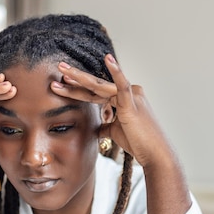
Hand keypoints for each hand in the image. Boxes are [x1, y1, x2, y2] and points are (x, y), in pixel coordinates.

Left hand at [51, 55, 190, 213]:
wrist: (154, 154)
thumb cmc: (138, 143)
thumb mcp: (115, 132)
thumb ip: (106, 126)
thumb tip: (96, 127)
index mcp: (121, 99)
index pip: (94, 92)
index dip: (77, 88)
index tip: (61, 83)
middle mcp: (127, 93)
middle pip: (95, 85)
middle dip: (75, 77)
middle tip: (59, 67)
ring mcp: (130, 96)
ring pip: (100, 86)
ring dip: (80, 78)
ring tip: (63, 70)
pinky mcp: (132, 104)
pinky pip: (122, 85)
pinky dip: (116, 71)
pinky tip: (107, 59)